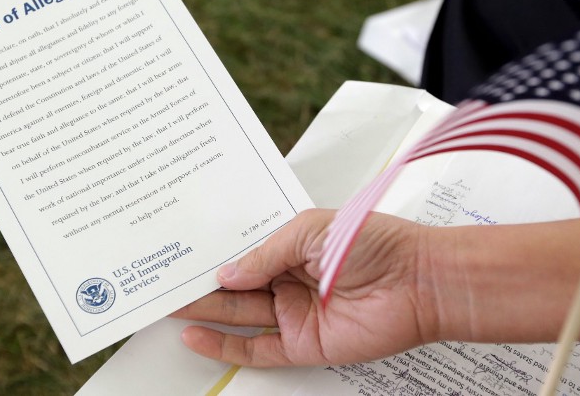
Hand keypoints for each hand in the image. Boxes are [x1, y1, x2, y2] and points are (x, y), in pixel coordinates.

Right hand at [170, 208, 438, 366]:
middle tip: (160, 282)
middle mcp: (289, 278)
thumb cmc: (373, 242)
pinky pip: (256, 348)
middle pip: (234, 285)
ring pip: (238, 314)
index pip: (241, 252)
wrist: (418, 280)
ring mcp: (294, 312)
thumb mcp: (309, 231)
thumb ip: (264, 254)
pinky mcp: (303, 343)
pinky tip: (196, 337)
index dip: (210, 254)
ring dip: (202, 311)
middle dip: (198, 284)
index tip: (177, 252)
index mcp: (291, 246)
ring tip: (166, 305)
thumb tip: (224, 274)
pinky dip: (224, 345)